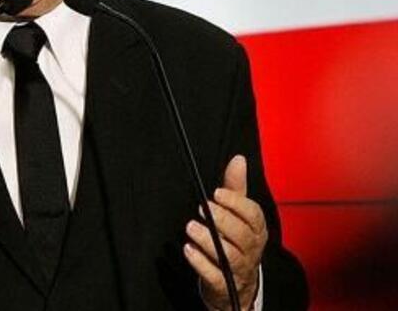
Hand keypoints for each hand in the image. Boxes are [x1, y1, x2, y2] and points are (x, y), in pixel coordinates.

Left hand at [183, 155, 267, 310]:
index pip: (253, 215)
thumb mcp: (238, 214)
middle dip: (222, 221)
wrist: (238, 284)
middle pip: (242, 235)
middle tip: (202, 208)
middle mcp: (251, 250)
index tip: (216, 193)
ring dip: (208, 241)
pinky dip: (201, 264)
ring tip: (191, 228)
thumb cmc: (236, 241)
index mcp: (257, 230)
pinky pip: (215, 276)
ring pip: (229, 256)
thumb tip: (238, 159)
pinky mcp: (223, 285)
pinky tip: (189, 250)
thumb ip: (236, 188)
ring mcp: (239, 269)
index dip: (235, 203)